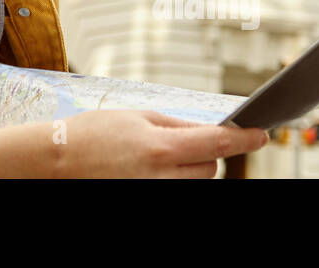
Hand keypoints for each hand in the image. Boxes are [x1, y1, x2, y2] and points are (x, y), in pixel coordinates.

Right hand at [58, 109, 268, 176]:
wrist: (57, 162)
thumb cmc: (93, 134)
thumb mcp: (137, 118)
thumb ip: (177, 125)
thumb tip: (209, 130)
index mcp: (160, 149)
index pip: (217, 143)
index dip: (244, 138)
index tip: (261, 133)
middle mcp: (162, 178)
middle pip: (210, 169)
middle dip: (205, 154)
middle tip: (179, 142)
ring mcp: (155, 194)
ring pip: (195, 183)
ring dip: (188, 169)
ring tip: (154, 158)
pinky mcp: (147, 200)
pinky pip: (176, 190)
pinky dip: (172, 179)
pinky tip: (149, 170)